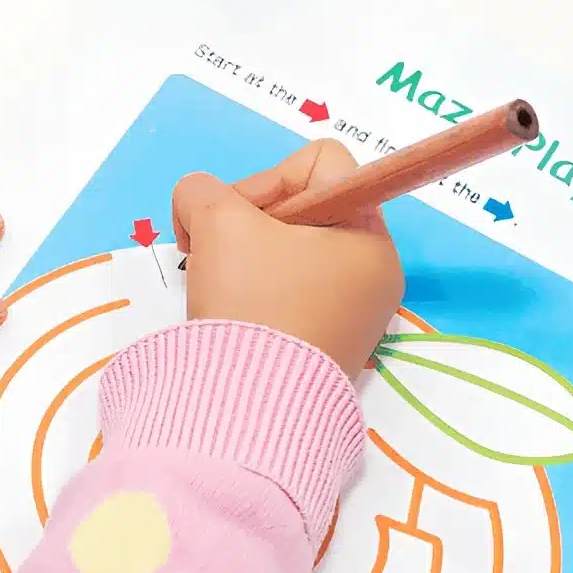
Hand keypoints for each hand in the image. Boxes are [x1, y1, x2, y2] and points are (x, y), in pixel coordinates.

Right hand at [172, 139, 403, 377]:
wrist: (248, 407)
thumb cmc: (251, 304)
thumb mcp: (216, 224)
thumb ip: (201, 191)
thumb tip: (199, 204)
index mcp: (369, 235)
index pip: (318, 164)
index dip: (265, 179)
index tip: (235, 220)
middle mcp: (373, 273)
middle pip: (303, 208)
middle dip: (247, 222)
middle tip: (215, 253)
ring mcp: (352, 314)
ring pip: (289, 252)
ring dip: (244, 256)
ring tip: (219, 284)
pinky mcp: (324, 346)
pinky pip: (288, 294)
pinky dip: (254, 292)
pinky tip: (231, 311)